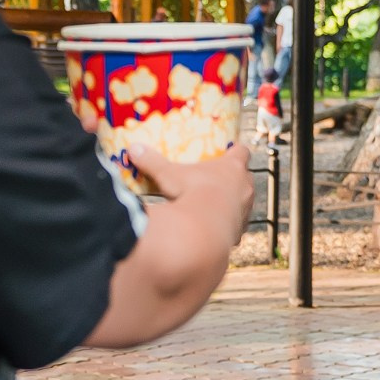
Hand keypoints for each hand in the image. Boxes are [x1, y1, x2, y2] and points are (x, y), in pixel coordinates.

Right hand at [129, 144, 253, 244]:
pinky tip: (214, 229)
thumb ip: (152, 162)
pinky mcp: (240, 230)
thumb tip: (133, 149)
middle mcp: (244, 187)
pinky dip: (228, 226)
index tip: (231, 150)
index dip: (236, 150)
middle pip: (246, 177)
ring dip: (233, 203)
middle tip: (219, 180)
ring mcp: (245, 209)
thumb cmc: (190, 193)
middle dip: (234, 178)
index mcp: (232, 167)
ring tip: (216, 206)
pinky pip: (237, 226)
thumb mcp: (168, 175)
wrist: (203, 229)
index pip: (242, 151)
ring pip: (244, 202)